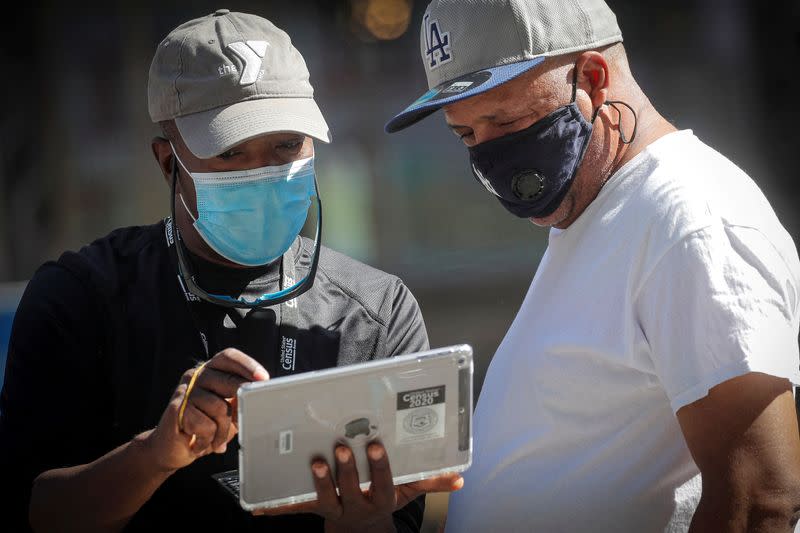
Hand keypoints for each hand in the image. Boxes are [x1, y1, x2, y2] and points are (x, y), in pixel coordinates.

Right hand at [144, 348, 268, 471]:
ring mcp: (186, 390)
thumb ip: (238, 398)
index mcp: (210, 370)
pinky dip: (208, 439)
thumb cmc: (203, 425)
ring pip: (220, 408)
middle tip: (243, 422)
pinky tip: (201, 443)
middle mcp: (196, 375)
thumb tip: (260, 397)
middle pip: (230, 382)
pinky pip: (206, 425)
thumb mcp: (225, 408)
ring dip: (223, 432)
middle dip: (242, 404)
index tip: (263, 378)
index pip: (229, 357)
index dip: (248, 365)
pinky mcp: (178, 408)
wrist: (170, 446)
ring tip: (217, 440)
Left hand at [253, 442, 463, 532]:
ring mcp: (333, 510)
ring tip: (313, 463)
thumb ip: (429, 482)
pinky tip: (258, 503)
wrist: (360, 531)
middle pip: (351, 490)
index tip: (373, 444)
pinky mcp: (312, 510)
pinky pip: (294, 510)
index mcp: (380, 499)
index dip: (378, 466)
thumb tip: (459, 476)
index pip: (382, 483)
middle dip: (346, 471)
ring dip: (318, 483)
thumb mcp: (407, 492)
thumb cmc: (382, 500)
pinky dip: (275, 507)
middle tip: (340, 447)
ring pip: (324, 500)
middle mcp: (356, 506)